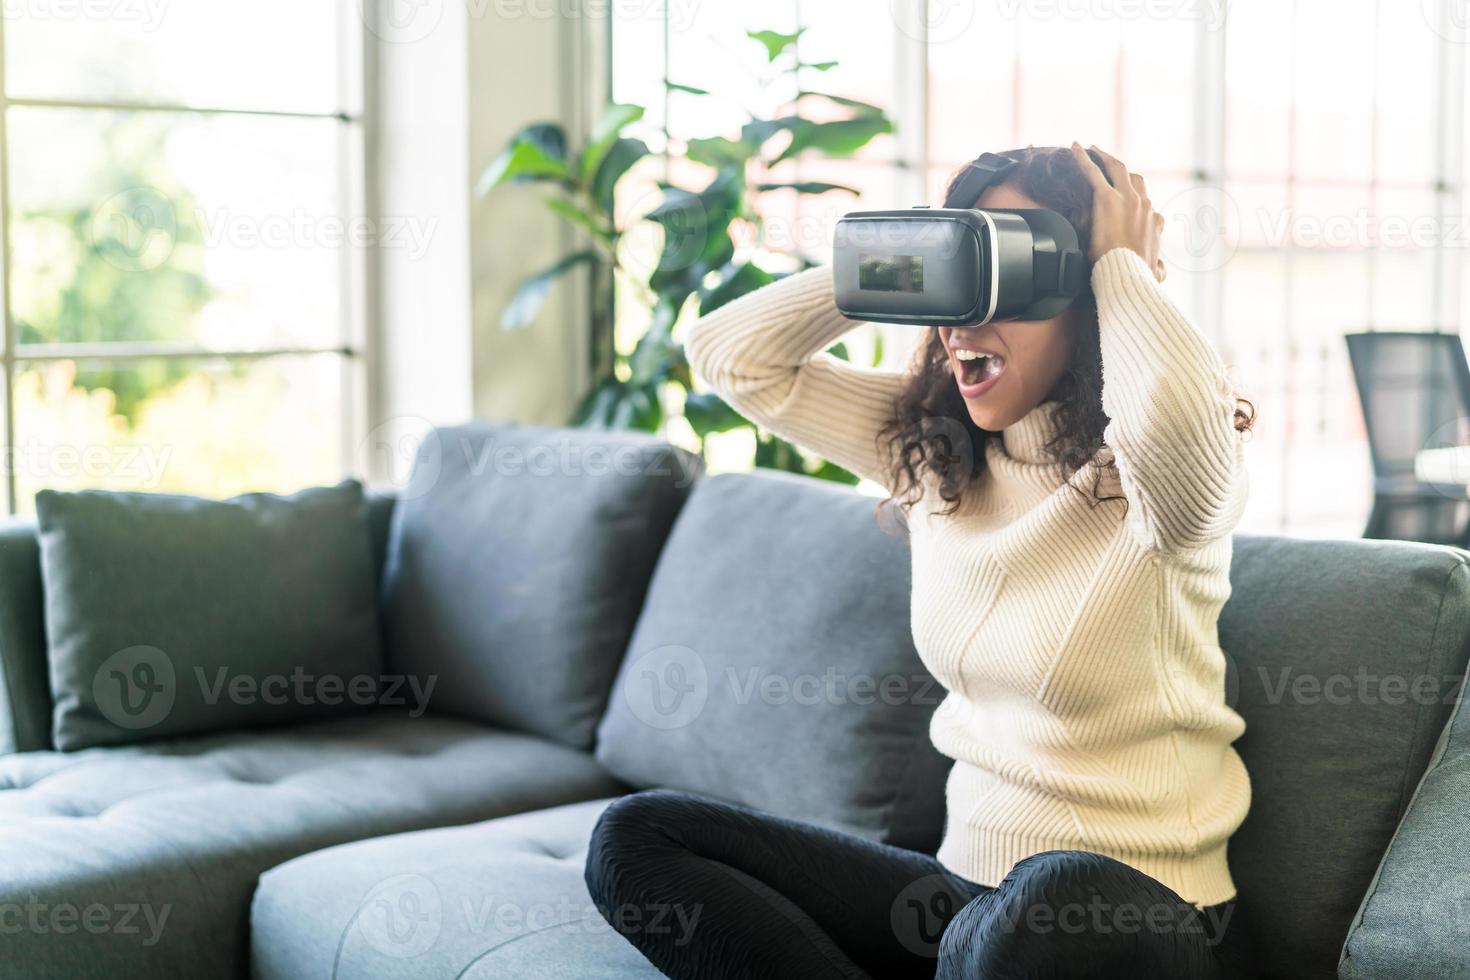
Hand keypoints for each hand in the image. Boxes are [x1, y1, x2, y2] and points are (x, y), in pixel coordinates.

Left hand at [1070, 142, 1166, 282]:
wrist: (1129, 275)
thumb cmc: (1139, 276)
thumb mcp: (1155, 271)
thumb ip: (1158, 267)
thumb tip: (1161, 270)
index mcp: (1155, 221)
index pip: (1147, 203)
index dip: (1135, 199)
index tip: (1124, 199)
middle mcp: (1144, 205)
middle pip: (1134, 177)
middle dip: (1119, 167)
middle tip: (1106, 160)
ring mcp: (1127, 199)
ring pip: (1116, 168)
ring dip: (1103, 157)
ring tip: (1091, 149)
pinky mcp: (1107, 199)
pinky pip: (1094, 172)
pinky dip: (1083, 158)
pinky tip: (1074, 148)